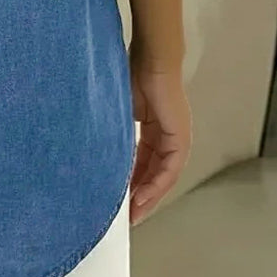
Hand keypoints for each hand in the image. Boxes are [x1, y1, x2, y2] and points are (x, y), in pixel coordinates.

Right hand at [128, 51, 191, 224]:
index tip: (117, 201)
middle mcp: (169, 137)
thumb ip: (115, 132)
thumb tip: (96, 148)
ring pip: (163, 177)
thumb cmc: (131, 75)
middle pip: (155, 175)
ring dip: (148, 197)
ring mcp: (177, 138)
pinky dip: (155, 185)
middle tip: (125, 218)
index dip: (131, 184)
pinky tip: (140, 197)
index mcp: (154, 129)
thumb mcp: (118, 112)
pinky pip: (168, 169)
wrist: (151, 58)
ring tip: (132, 215)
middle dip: (139, 197)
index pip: (143, 164)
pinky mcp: (180, 138)